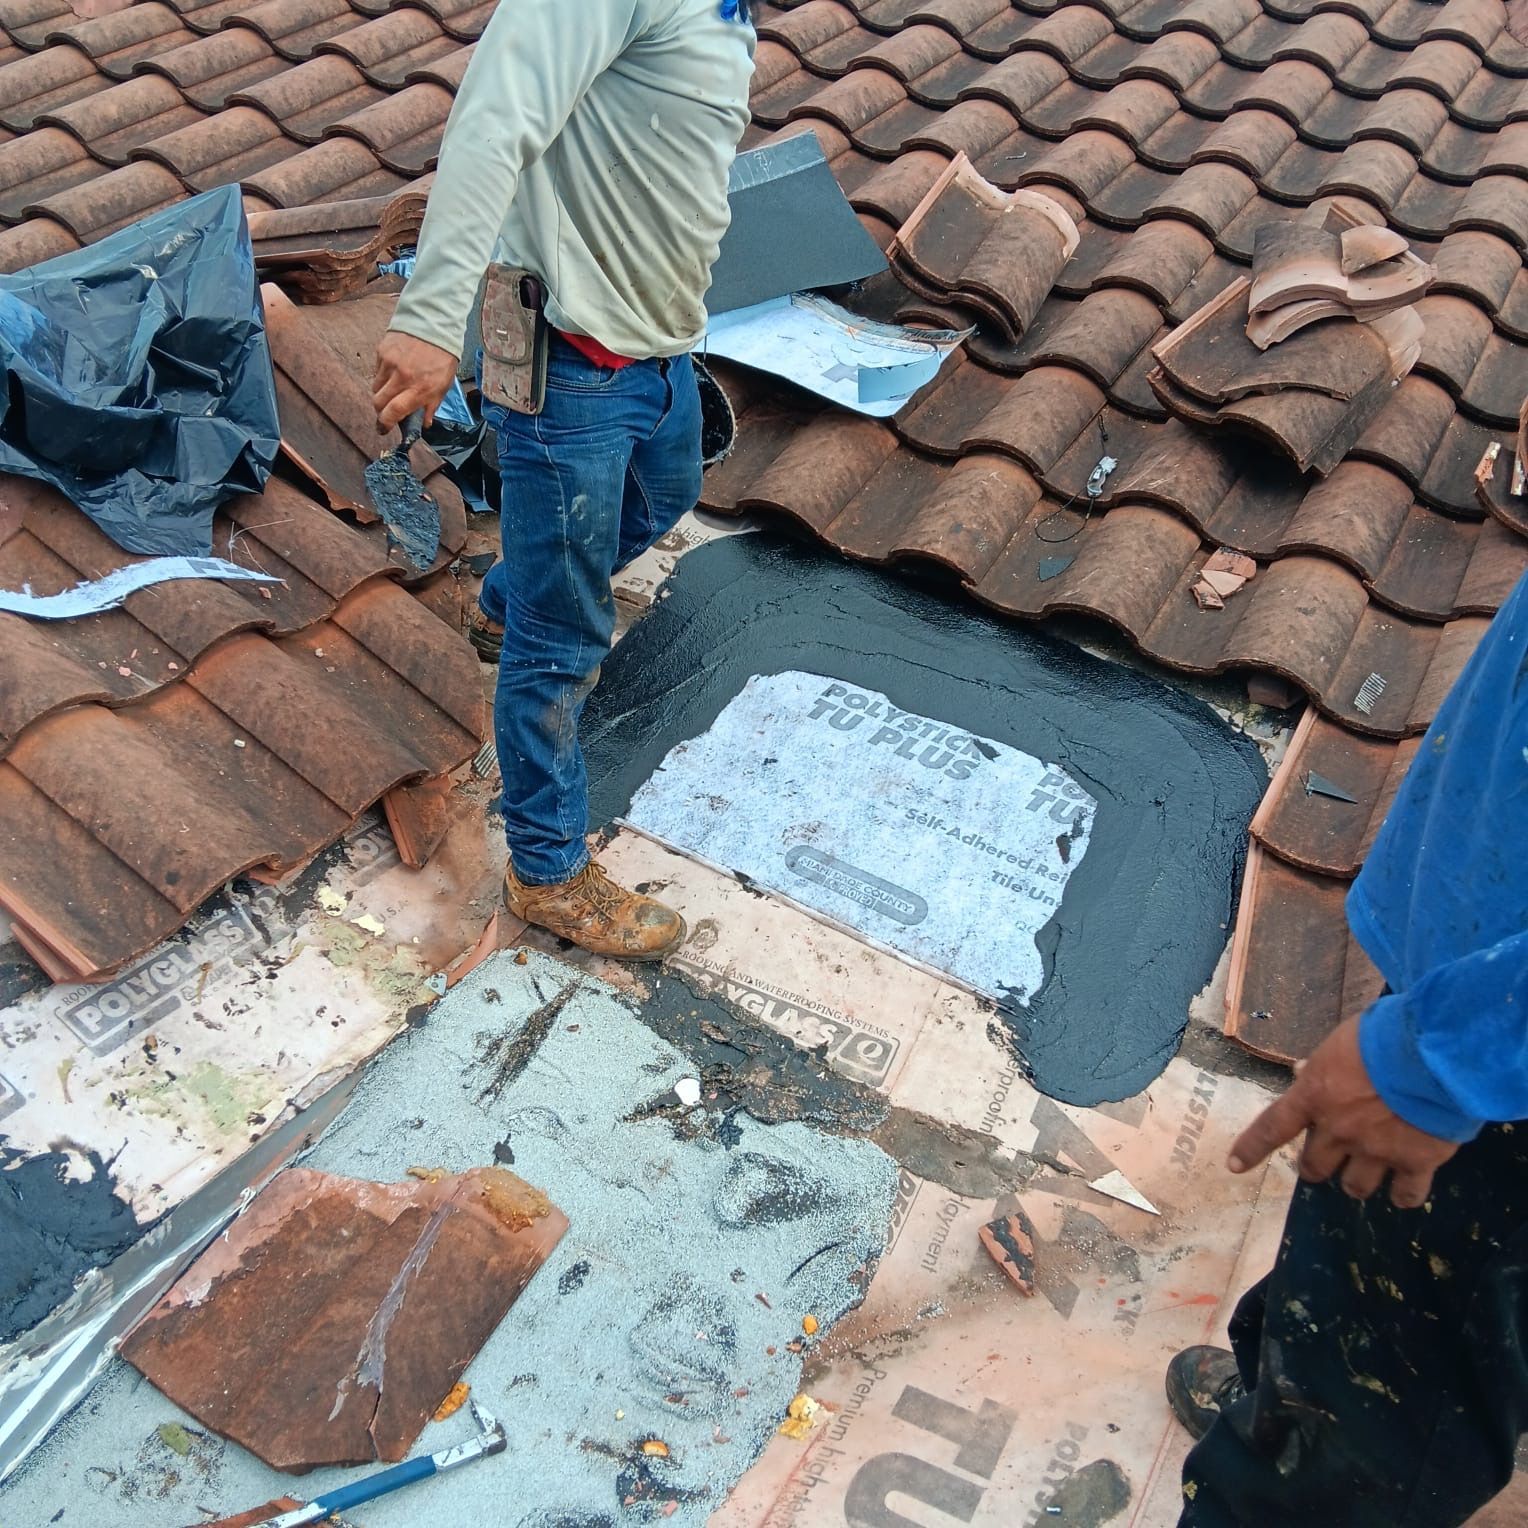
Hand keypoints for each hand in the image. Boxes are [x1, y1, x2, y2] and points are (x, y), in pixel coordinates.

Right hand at [373, 332, 458, 431]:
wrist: (434, 324)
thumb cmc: (442, 357)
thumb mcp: (444, 386)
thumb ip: (431, 406)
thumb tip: (424, 424)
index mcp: (419, 389)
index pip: (393, 412)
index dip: (385, 423)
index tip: (383, 429)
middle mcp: (401, 378)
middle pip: (378, 402)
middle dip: (380, 411)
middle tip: (385, 412)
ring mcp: (389, 364)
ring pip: (375, 387)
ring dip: (381, 393)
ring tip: (393, 390)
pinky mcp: (382, 352)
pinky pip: (377, 371)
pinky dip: (383, 376)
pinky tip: (394, 371)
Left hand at [1227, 1016, 1459, 1208]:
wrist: (1434, 1052)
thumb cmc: (1383, 1035)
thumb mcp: (1340, 1042)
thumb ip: (1324, 1064)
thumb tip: (1305, 1071)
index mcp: (1314, 1096)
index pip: (1273, 1127)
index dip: (1251, 1149)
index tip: (1234, 1166)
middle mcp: (1339, 1130)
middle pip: (1314, 1167)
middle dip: (1318, 1165)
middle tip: (1328, 1158)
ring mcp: (1376, 1150)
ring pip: (1354, 1187)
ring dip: (1356, 1182)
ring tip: (1367, 1172)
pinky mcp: (1416, 1162)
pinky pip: (1406, 1195)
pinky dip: (1403, 1195)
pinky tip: (1404, 1188)